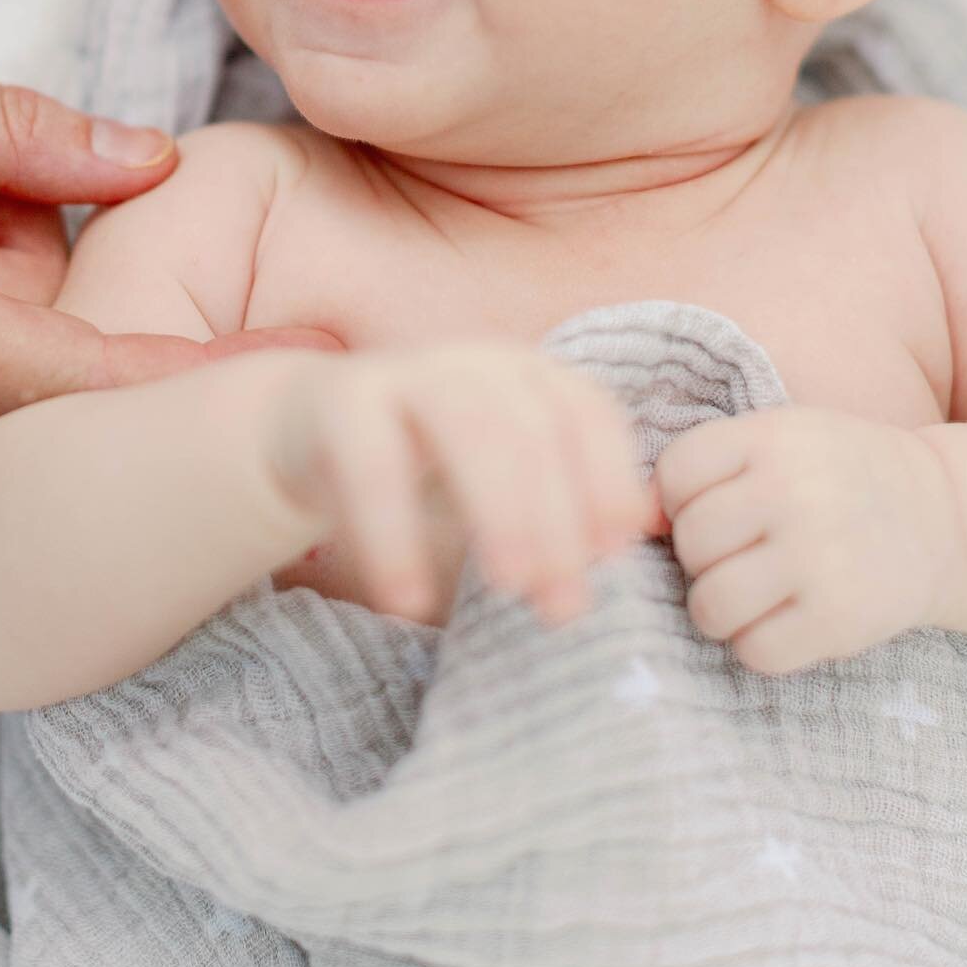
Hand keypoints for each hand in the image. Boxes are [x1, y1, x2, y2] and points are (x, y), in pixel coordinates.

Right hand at [266, 341, 652, 621]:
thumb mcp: (506, 474)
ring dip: (498, 507)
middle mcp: (474, 361)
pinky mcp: (340, 402)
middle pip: (532, 425)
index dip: (609, 478)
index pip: (587, 412)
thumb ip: (571, 499)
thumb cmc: (431, 461)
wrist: (312, 429)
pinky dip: (392, 534)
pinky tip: (407, 599)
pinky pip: (370, 463)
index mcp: (527, 373)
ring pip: (466, 424)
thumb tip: (654, 530)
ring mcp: (406, 373)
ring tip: (508, 588)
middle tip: (564, 605)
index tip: (617, 552)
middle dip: (557, 516)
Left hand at [653, 404, 964, 674]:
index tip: (709, 506)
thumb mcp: (777, 438)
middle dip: (700, 556)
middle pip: (690, 542)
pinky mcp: (839, 619)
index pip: (674, 474)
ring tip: (747, 593)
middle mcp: (791, 493)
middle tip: (734, 554)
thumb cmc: (832, 475)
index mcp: (768, 438)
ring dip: (718, 608)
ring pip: (710, 604)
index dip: (677, 499)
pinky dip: (756, 645)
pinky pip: (754, 651)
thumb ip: (710, 465)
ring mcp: (816, 558)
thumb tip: (640, 520)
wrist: (936, 514)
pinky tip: (779, 621)